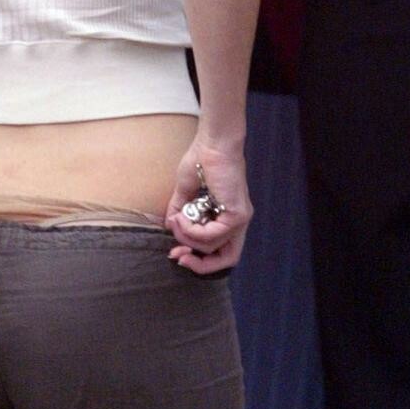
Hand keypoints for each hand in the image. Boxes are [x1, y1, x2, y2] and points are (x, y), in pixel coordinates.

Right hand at [165, 138, 251, 274]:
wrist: (212, 143)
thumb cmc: (200, 161)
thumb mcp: (185, 193)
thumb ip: (179, 213)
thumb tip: (169, 228)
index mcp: (229, 218)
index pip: (222, 253)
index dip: (200, 261)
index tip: (176, 253)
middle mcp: (238, 222)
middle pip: (227, 260)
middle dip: (199, 264)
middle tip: (177, 255)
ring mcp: (240, 219)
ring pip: (212, 247)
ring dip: (187, 237)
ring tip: (176, 220)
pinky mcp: (237, 214)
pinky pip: (211, 236)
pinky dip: (192, 230)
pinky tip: (182, 217)